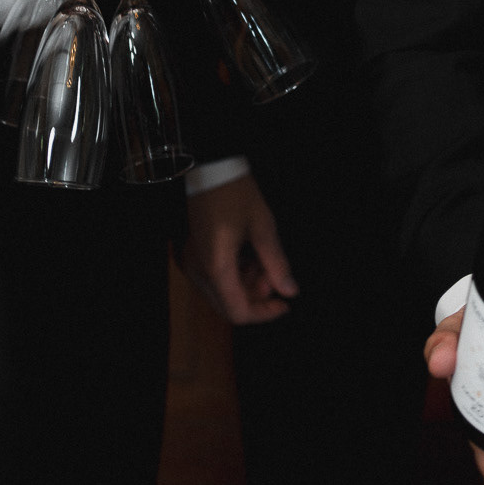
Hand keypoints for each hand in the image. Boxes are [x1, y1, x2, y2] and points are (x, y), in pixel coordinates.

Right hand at [182, 172, 298, 324]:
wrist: (212, 170)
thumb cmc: (236, 194)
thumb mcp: (263, 227)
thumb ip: (277, 263)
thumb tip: (290, 290)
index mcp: (216, 267)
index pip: (238, 312)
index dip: (263, 313)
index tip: (284, 304)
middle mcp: (199, 271)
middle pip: (229, 305)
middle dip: (257, 296)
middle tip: (275, 274)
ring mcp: (193, 263)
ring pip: (223, 292)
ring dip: (248, 284)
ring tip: (265, 260)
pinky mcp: (194, 255)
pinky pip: (215, 278)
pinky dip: (236, 274)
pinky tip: (251, 256)